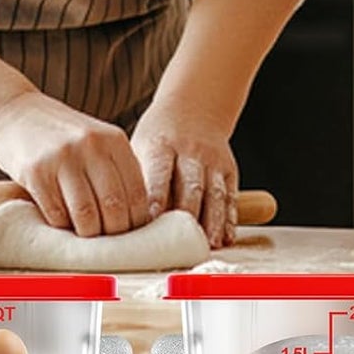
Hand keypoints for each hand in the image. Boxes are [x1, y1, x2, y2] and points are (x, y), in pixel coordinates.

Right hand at [0, 90, 149, 235]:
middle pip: (114, 206)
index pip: (137, 191)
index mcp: (114, 139)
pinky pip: (56, 214)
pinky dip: (63, 227)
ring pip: (86, 215)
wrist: (14, 111)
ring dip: (88, 235)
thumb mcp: (96, 139)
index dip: (137, 220)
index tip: (132, 234)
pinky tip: (63, 224)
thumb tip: (138, 215)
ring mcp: (63, 158)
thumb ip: (115, 167)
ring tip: (87, 237)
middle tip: (110, 243)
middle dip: (114, 233)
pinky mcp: (36, 172)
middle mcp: (92, 146)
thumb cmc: (61, 134)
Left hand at [132, 100, 238, 248]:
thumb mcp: (142, 146)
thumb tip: (123, 220)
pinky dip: (229, 218)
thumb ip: (138, 179)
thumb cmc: (160, 138)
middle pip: (191, 185)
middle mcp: (190, 151)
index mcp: (162, 145)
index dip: (157, 196)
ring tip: (208, 244)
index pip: (159, 172)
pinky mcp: (228, 169)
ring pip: (214, 192)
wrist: (194, 109)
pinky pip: (230, 195)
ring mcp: (212, 160)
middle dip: (187, 215)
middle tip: (181, 242)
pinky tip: (225, 237)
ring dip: (213, 221)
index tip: (152, 220)